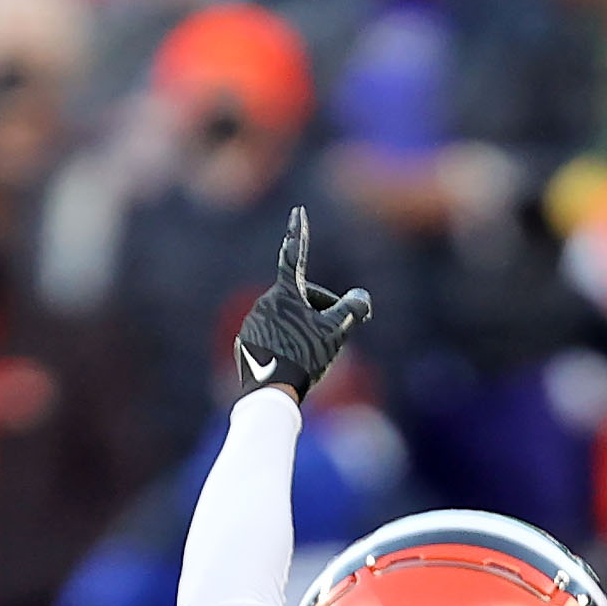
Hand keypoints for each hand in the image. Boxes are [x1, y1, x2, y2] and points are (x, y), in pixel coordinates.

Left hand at [234, 208, 370, 402]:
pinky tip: (293, 365)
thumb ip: (351, 310)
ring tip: (311, 356)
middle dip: (319, 311)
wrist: (271, 393)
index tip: (298, 212)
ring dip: (302, 331)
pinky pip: (271, 337)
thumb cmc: (306, 358)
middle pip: (300, 299)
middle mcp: (265, 302)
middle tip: (335, 336)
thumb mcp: (336, 332)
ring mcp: (252, 323)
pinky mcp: (245, 343)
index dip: (299, 232)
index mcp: (285, 294)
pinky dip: (285, 345)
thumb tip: (361, 298)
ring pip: (286, 320)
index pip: (294, 255)